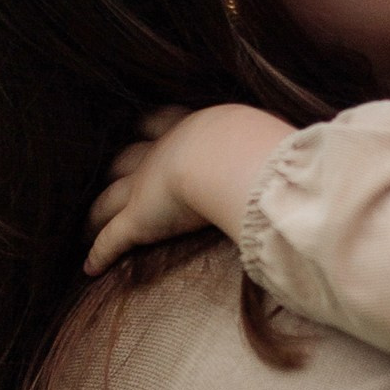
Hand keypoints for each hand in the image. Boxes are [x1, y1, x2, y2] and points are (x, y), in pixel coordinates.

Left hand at [85, 103, 289, 274]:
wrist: (224, 157)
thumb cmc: (249, 144)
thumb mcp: (261, 137)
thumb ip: (271, 150)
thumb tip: (305, 159)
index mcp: (188, 130)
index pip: (160, 123)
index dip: (149, 127)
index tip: (140, 126)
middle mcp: (157, 154)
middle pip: (125, 159)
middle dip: (115, 166)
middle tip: (104, 172)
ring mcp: (141, 188)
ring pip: (107, 200)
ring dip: (95, 212)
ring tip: (84, 222)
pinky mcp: (135, 222)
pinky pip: (111, 240)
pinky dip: (98, 253)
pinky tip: (88, 266)